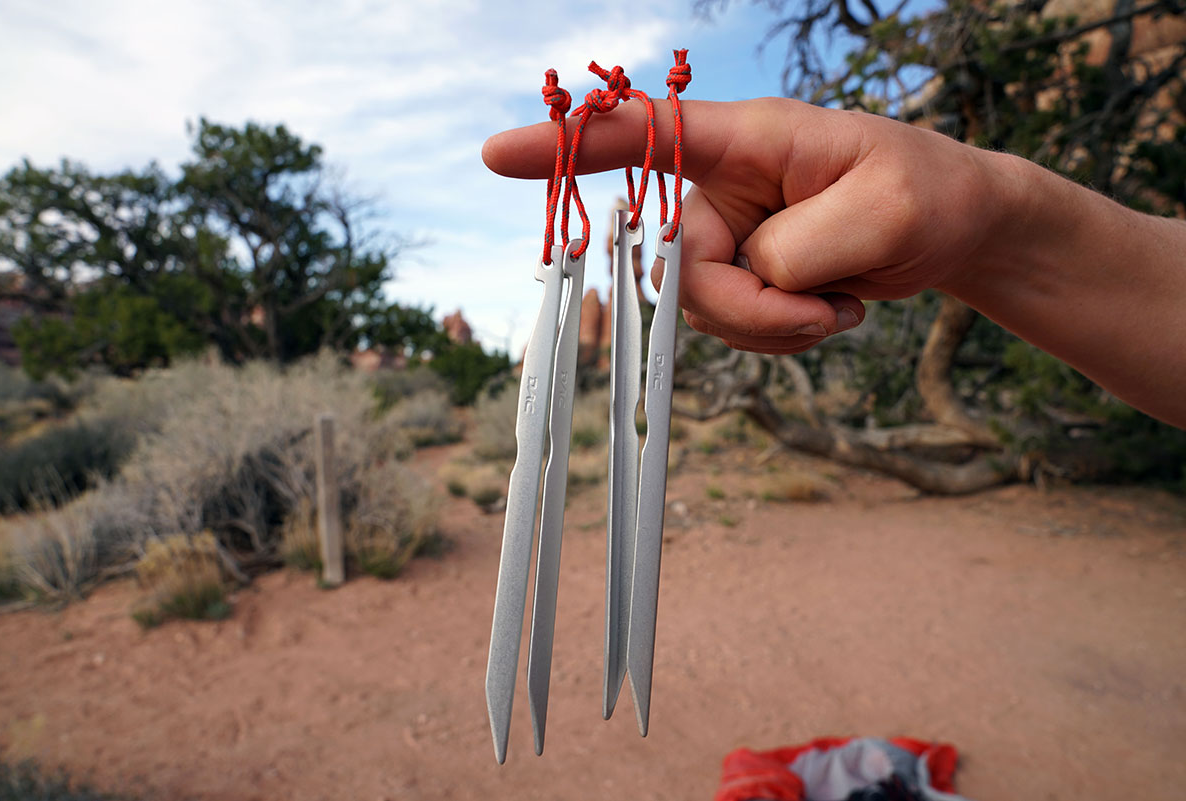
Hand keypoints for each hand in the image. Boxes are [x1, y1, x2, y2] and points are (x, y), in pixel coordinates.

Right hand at [482, 97, 1011, 353]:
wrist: (952, 230)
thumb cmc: (926, 193)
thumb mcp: (886, 213)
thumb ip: (801, 245)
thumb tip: (748, 273)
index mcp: (747, 140)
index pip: (644, 136)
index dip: (570, 146)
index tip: (497, 155)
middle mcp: (722, 187)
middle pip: (675, 265)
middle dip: (746, 308)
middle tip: (823, 311)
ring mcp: (728, 234)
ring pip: (700, 308)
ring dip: (771, 326)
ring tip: (839, 305)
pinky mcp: (742, 274)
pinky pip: (728, 327)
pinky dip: (777, 337)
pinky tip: (830, 312)